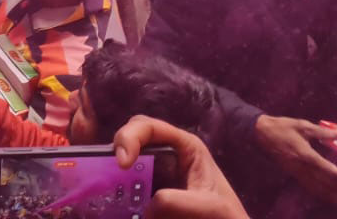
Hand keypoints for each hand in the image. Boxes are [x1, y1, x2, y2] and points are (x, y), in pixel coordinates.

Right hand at [115, 115, 247, 218]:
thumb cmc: (227, 217)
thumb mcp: (210, 207)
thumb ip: (177, 202)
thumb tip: (146, 207)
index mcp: (185, 147)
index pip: (148, 127)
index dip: (129, 137)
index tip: (123, 163)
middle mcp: (168, 154)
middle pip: (131, 139)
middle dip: (118, 151)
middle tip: (113, 173)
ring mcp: (158, 173)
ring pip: (127, 163)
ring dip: (115, 173)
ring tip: (109, 188)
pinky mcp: (152, 192)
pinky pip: (128, 185)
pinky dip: (119, 191)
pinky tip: (116, 201)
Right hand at [253, 114, 336, 209]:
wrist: (259, 133)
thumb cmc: (281, 127)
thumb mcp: (302, 125)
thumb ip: (322, 132)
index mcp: (306, 155)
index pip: (330, 172)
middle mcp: (302, 168)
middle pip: (328, 184)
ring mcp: (297, 173)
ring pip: (320, 190)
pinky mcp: (293, 175)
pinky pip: (311, 188)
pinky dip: (324, 195)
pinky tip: (333, 198)